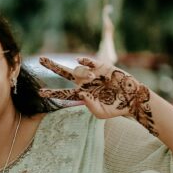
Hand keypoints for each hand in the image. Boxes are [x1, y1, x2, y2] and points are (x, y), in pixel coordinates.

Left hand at [39, 56, 154, 134]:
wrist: (131, 98)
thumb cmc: (115, 108)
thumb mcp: (100, 113)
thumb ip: (89, 106)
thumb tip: (80, 94)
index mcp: (81, 94)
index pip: (63, 93)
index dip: (52, 92)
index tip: (40, 93)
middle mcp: (83, 83)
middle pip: (64, 73)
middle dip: (52, 66)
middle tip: (40, 59)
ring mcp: (92, 74)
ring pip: (77, 70)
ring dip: (82, 73)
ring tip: (93, 78)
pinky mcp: (101, 66)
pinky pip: (88, 61)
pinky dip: (83, 61)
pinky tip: (79, 60)